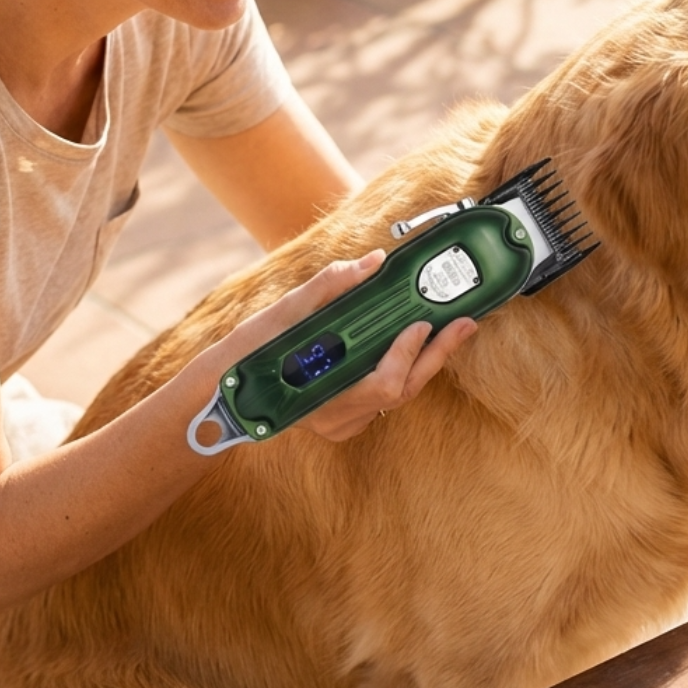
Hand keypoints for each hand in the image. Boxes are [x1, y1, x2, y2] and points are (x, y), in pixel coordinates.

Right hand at [209, 251, 476, 442]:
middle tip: (465, 323)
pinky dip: (406, 368)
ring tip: (453, 330)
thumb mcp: (283, 314)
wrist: (222, 392)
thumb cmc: (248, 354)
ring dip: (427, 362)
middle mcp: (338, 421)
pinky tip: (421, 345)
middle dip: (437, 355)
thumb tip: (372, 263)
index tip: (422, 323)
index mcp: (323, 402)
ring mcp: (344, 424)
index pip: (382, 385)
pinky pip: (387, 395)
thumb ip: (328, 287)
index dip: (407, 354)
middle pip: (402, 392)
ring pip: (399, 396)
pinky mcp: (347, 419)